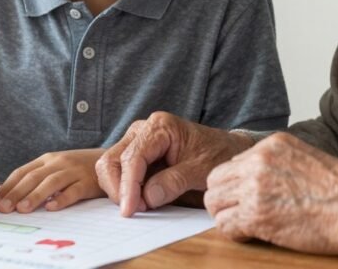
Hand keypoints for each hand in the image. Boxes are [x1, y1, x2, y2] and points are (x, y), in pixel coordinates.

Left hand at [0, 149, 104, 212]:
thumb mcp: (56, 167)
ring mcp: (73, 171)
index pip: (22, 172)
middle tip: (4, 208)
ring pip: (51, 183)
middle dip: (16, 192)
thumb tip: (13, 198)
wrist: (110, 161)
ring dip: (35, 196)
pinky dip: (62, 199)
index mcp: (47, 159)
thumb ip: (39, 178)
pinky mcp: (88, 182)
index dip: (8, 186)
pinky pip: (73, 191)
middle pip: (33, 177)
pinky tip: (52, 207)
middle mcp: (58, 163)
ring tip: (22, 209)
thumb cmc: (78, 169)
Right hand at [96, 112, 252, 216]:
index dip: (129, 186)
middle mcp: (142, 130)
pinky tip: (139, 201)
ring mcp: (136, 142)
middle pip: (112, 160)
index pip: (133, 158)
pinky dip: (123, 189)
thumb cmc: (217, 155)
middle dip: (118, 188)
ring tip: (140, 206)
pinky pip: (119, 172)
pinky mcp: (136, 155)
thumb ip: (175, 182)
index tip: (130, 210)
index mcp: (159, 127)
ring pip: (110, 166)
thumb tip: (147, 198)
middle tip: (134, 211)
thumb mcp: (202, 170)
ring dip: (118, 190)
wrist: (227, 150)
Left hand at [205, 132, 337, 254]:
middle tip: (236, 212)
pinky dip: (233, 233)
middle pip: (215, 180)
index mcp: (271, 145)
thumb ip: (277, 162)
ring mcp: (255, 187)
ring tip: (243, 224)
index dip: (235, 184)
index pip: (232, 163)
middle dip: (223, 198)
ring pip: (214, 202)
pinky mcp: (256, 215)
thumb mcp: (305, 157)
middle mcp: (258, 161)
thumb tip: (255, 176)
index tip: (246, 198)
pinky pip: (225, 225)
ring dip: (225, 215)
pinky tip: (249, 234)